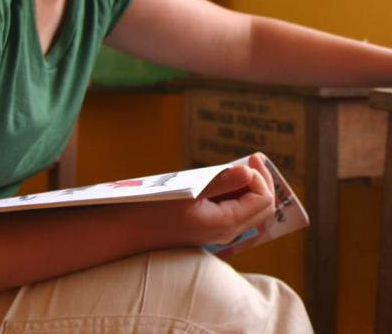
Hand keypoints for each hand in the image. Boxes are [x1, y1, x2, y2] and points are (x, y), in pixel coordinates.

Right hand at [155, 154, 275, 246]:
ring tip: (242, 166)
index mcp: (225, 224)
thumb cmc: (153, 211)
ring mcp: (219, 233)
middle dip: (263, 181)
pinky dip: (238, 194)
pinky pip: (237, 212)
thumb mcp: (187, 192)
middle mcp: (227, 232)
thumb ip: (220, 183)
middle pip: (263, 208)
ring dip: (251, 187)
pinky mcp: (210, 229)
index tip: (247, 160)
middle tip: (253, 159)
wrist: (127, 232)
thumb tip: (248, 173)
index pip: (263, 200)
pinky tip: (227, 179)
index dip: (260, 178)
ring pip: (252, 210)